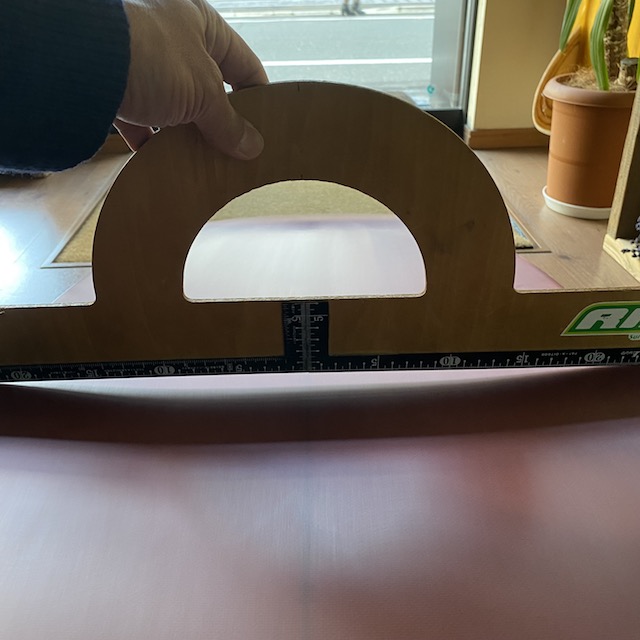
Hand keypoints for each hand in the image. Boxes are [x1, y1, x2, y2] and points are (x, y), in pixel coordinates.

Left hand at [115, 0, 267, 158]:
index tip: (267, 127)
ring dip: (186, 132)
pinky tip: (163, 159)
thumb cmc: (151, 56)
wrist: (77, 60)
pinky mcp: (115, 86)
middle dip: (220, 119)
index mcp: (200, 23)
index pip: (243, 62)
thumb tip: (253, 148)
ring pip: (174, 104)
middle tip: (235, 150)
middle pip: (208, 86)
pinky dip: (152, 140)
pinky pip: (141, 117)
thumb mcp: (203, 92)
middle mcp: (170, 36)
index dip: (258, 95)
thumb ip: (229, 122)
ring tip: (201, 160)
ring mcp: (140, 61)